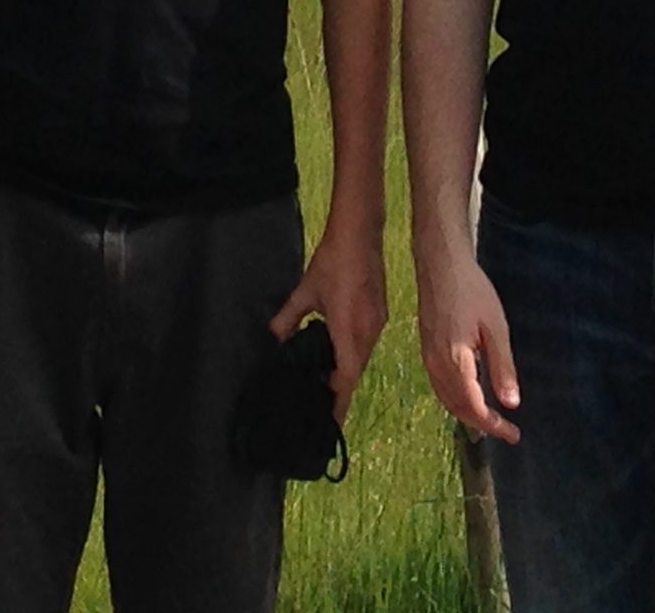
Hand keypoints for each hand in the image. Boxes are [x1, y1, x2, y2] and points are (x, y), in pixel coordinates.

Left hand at [269, 214, 386, 420]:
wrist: (360, 231)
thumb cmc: (333, 259)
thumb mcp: (306, 290)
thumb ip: (289, 317)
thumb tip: (274, 338)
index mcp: (350, 329)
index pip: (347, 377)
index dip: (338, 402)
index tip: (329, 423)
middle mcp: (369, 331)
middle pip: (355, 371)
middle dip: (339, 389)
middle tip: (319, 405)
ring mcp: (378, 322)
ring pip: (361, 357)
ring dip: (345, 371)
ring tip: (324, 382)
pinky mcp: (380, 313)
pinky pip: (366, 343)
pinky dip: (352, 353)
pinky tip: (335, 352)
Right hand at [413, 249, 520, 442]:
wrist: (441, 264)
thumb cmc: (472, 290)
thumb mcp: (495, 328)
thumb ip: (502, 367)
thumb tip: (512, 404)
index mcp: (455, 361)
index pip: (474, 407)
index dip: (494, 425)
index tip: (514, 434)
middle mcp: (436, 365)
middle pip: (458, 408)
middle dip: (483, 424)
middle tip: (507, 431)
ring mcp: (428, 358)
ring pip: (447, 399)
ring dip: (468, 415)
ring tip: (491, 421)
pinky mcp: (426, 349)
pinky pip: (439, 386)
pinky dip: (455, 400)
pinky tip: (469, 397)